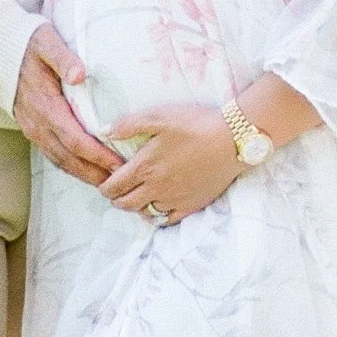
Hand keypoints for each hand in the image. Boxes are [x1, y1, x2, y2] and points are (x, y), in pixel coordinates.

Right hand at [14, 23, 121, 186]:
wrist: (0, 50)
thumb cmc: (29, 44)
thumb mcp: (47, 42)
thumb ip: (63, 57)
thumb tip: (79, 74)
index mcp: (44, 106)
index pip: (74, 139)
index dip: (96, 154)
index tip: (118, 163)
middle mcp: (37, 124)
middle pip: (69, 158)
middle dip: (94, 172)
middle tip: (121, 182)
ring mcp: (33, 129)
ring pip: (60, 161)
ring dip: (84, 174)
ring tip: (109, 182)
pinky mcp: (33, 130)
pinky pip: (54, 154)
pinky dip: (72, 166)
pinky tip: (87, 169)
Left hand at [101, 103, 240, 227]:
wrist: (232, 140)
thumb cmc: (195, 124)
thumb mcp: (159, 116)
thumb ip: (129, 124)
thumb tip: (104, 132)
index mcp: (145, 166)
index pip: (113, 186)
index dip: (104, 186)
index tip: (105, 181)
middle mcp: (156, 188)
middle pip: (125, 204)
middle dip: (116, 199)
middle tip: (117, 191)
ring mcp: (174, 200)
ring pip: (145, 213)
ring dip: (136, 207)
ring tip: (137, 196)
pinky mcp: (192, 205)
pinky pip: (168, 219)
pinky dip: (158, 216)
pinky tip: (159, 206)